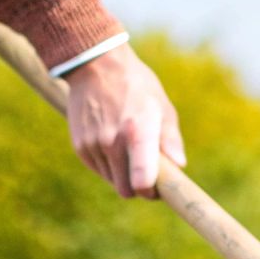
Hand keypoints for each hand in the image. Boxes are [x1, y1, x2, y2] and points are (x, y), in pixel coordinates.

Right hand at [64, 44, 185, 198]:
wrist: (96, 66)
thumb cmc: (137, 87)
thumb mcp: (161, 107)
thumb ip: (170, 139)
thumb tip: (179, 166)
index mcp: (137, 132)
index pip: (142, 180)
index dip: (152, 192)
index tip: (159, 188)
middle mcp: (112, 141)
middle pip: (126, 190)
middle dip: (139, 188)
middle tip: (149, 172)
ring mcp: (93, 145)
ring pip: (113, 182)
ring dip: (124, 175)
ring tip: (130, 149)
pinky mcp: (80, 147)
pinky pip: (100, 171)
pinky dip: (110, 166)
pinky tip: (114, 144)